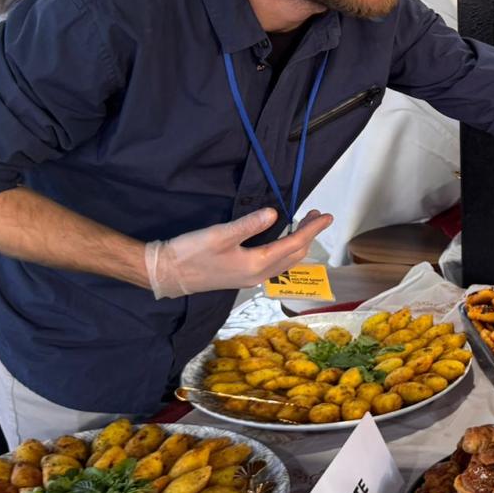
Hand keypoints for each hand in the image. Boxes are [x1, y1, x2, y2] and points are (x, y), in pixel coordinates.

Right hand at [145, 207, 333, 298]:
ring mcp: (250, 278)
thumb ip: (249, 224)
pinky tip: (281, 240)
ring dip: (297, 243)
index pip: (293, 244)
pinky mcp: (241, 276)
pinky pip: (274, 265)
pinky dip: (284, 251)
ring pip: (284, 262)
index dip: (312, 229)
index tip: (326, 216)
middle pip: (293, 255)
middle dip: (308, 235)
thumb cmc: (191, 253)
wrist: (167, 274)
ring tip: (303, 224)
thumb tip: (275, 214)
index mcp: (256, 265)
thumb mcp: (220, 234)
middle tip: (315, 215)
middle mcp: (258, 275)